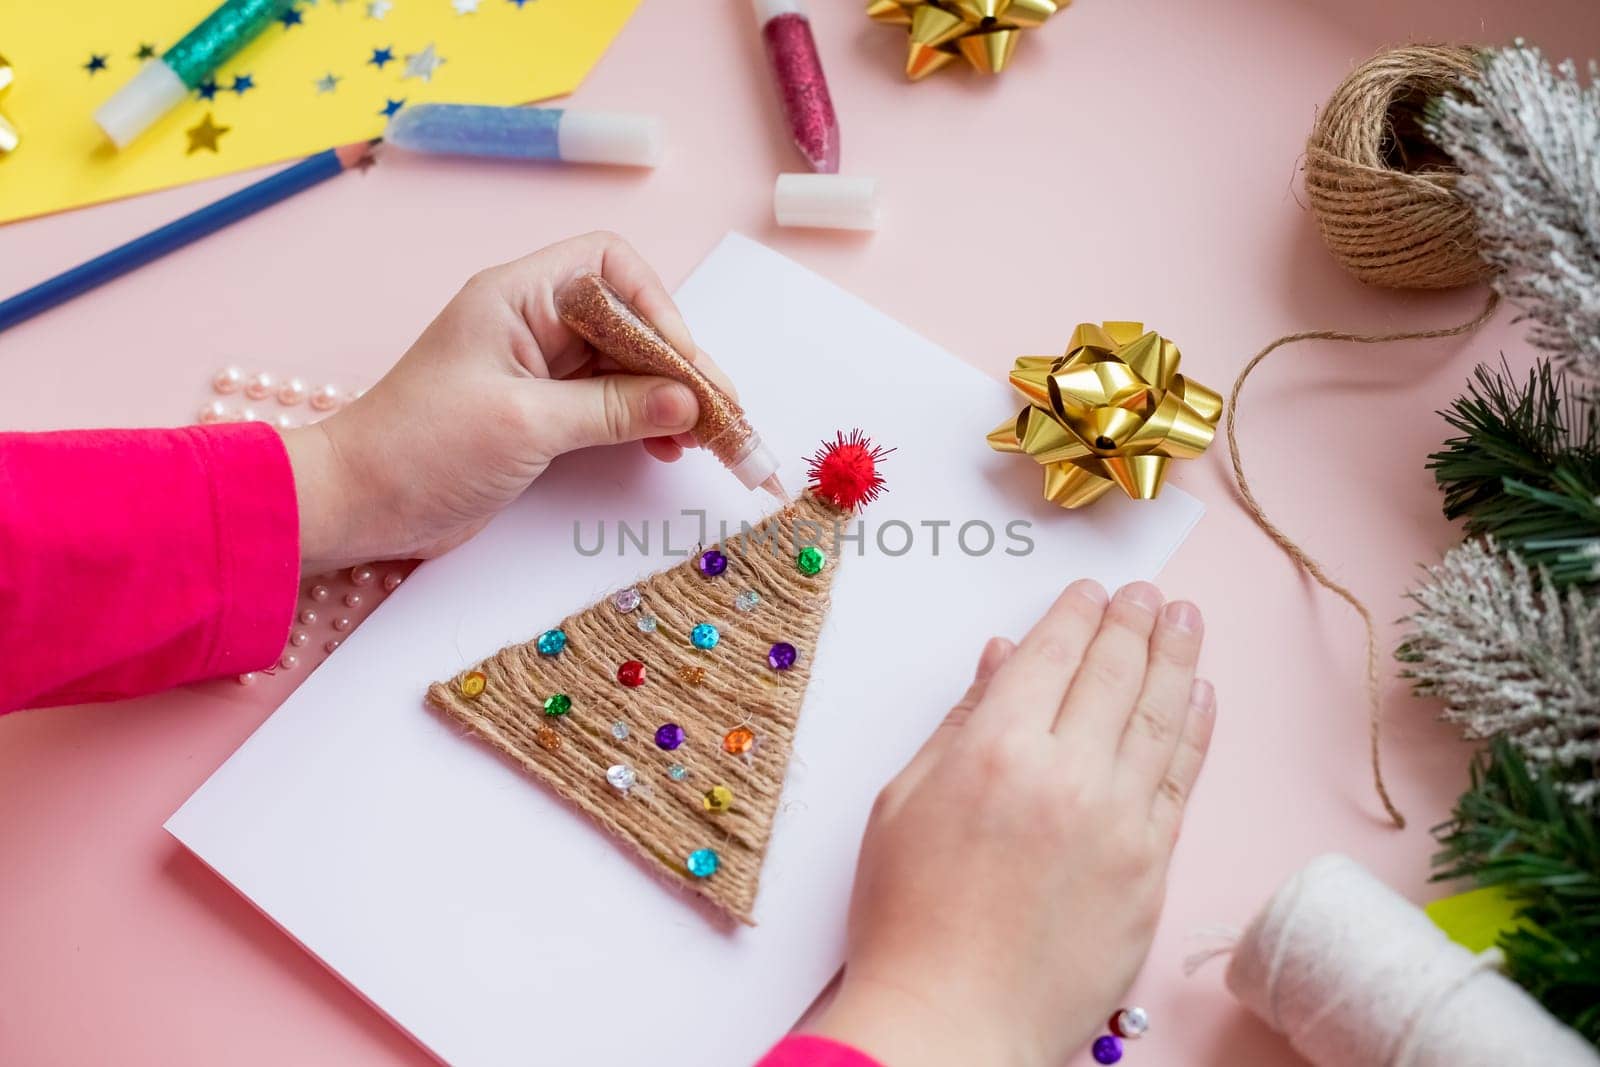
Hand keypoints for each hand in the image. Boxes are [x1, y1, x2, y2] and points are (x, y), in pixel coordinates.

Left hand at [282, 231, 734, 571]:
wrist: (355, 505)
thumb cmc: (420, 451)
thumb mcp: (526, 426)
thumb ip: (613, 410)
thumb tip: (689, 402)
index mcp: (517, 297)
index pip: (610, 268)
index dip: (657, 308)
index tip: (684, 367)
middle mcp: (530, 322)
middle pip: (628, 320)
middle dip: (678, 364)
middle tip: (722, 415)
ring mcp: (535, 368)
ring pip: (624, 365)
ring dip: (668, 397)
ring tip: (704, 439)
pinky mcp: (538, 411)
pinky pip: (608, 402)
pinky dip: (642, 421)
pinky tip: (666, 447)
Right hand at [809, 580, 1214, 1066]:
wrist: (954, 1021)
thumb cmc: (909, 919)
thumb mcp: (903, 803)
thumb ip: (960, 723)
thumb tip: (1004, 661)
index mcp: (996, 749)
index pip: (1053, 655)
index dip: (1076, 614)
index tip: (1092, 593)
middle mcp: (1067, 774)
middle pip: (1115, 674)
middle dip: (1135, 622)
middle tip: (1149, 594)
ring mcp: (1119, 823)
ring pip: (1161, 717)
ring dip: (1177, 659)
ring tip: (1186, 620)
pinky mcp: (1151, 870)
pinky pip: (1181, 781)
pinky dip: (1195, 732)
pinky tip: (1201, 697)